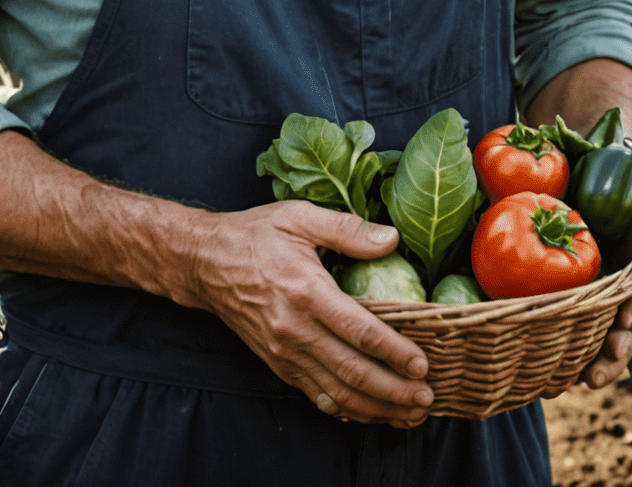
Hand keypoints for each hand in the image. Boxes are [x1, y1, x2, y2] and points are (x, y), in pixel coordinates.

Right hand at [186, 201, 434, 426]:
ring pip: (337, 393)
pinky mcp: (277, 364)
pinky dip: (346, 410)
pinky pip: (316, 395)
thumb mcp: (299, 216)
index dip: (394, 352)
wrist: (205, 263)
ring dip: (376, 409)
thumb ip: (347, 229)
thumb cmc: (254, 235)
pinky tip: (369, 413)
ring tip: (408, 414)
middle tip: (426, 399)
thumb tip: (391, 238)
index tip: (422, 364)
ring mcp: (285, 352)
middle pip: (352, 372)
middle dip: (394, 391)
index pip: (359, 331)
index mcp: (305, 290)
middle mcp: (295, 329)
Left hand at [583, 167, 631, 388]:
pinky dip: (570, 352)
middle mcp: (623, 285)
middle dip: (615, 350)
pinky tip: (558, 377)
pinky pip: (576, 325)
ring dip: (597, 362)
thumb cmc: (620, 178)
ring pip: (604, 335)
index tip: (628, 322)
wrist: (592, 168)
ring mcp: (602, 291)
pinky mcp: (578, 290)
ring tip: (583, 382)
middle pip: (625, 327)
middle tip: (598, 370)